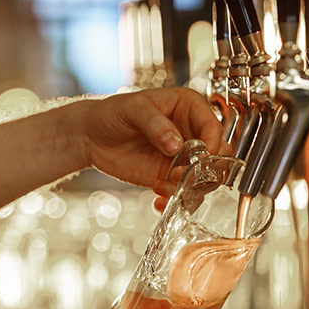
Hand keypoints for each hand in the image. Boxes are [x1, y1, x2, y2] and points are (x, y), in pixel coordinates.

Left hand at [82, 87, 228, 207]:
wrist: (92, 136)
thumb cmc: (114, 112)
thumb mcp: (133, 109)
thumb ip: (155, 124)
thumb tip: (176, 144)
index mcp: (189, 108)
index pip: (213, 126)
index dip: (212, 143)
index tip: (201, 157)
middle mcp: (190, 133)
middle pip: (217, 156)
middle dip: (205, 169)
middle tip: (181, 174)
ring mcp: (182, 157)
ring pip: (203, 178)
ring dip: (190, 188)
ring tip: (164, 186)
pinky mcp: (169, 176)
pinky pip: (183, 192)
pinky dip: (174, 199)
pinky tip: (158, 200)